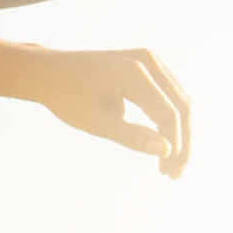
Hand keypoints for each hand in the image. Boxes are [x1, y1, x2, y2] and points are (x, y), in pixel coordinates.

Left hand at [0, 43, 198, 177]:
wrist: (50, 71)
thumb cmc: (68, 97)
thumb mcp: (96, 122)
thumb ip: (132, 136)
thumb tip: (167, 151)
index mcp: (134, 71)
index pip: (168, 113)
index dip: (174, 146)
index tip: (167, 173)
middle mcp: (148, 59)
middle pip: (182, 106)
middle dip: (183, 142)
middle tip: (173, 174)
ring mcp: (150, 58)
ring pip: (180, 100)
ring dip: (180, 133)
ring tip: (169, 164)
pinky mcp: (148, 64)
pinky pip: (170, 94)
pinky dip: (170, 120)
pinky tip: (164, 144)